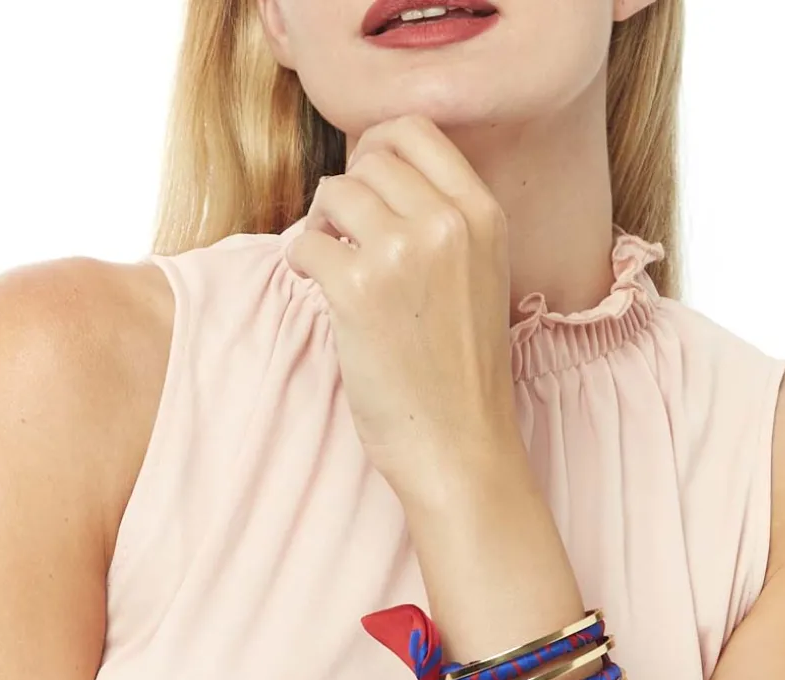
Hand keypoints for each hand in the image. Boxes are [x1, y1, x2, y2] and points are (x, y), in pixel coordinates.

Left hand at [284, 114, 524, 505]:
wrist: (459, 445)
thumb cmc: (461, 373)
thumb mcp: (480, 278)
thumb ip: (445, 222)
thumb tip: (373, 173)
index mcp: (484, 216)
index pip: (415, 130)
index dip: (375, 148)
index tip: (364, 185)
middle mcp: (447, 224)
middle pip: (368, 159)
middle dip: (345, 193)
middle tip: (342, 236)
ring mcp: (402, 254)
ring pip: (332, 192)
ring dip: (320, 224)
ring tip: (330, 264)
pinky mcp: (357, 291)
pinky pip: (304, 242)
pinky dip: (300, 261)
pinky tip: (317, 288)